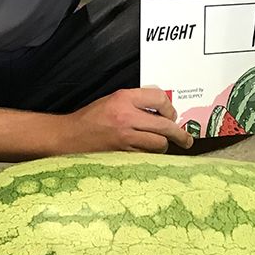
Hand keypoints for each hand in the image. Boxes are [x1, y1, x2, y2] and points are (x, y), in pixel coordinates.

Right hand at [65, 88, 193, 153]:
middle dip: (180, 134)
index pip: (160, 98)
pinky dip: (150, 156)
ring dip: (163, 146)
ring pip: (159, 143)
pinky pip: (146, 156)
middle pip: (166, 125)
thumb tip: (162, 110)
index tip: (172, 116)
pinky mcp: (122, 154)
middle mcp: (127, 116)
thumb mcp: (112, 100)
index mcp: (124, 98)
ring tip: (161, 146)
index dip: (170, 108)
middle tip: (186, 140)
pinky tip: (148, 154)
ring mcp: (125, 137)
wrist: (68, 136)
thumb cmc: (90, 118)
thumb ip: (136, 102)